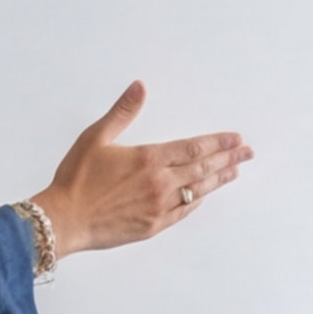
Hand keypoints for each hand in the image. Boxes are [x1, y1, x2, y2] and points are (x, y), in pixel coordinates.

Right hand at [25, 82, 250, 256]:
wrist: (65, 219)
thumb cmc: (76, 179)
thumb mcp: (96, 137)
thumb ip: (122, 112)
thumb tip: (139, 87)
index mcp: (149, 159)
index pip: (194, 148)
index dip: (218, 142)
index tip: (236, 138)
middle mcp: (160, 183)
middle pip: (203, 168)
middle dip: (228, 159)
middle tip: (248, 153)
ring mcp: (158, 207)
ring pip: (197, 191)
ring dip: (218, 180)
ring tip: (235, 172)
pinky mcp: (152, 226)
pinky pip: (183, 212)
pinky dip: (197, 202)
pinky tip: (205, 196)